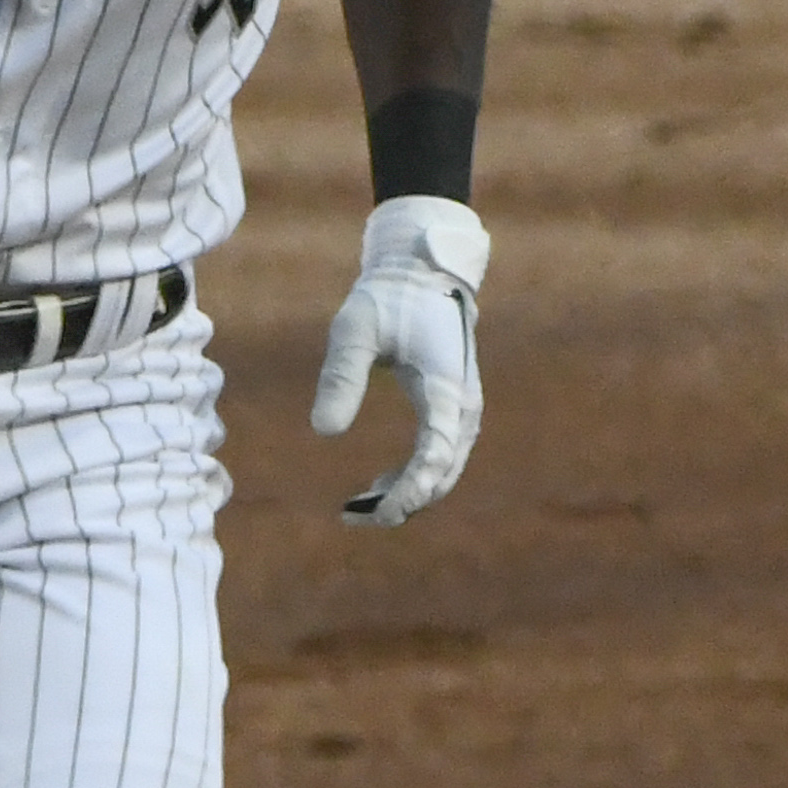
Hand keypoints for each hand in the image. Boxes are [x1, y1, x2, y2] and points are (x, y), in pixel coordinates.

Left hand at [311, 196, 488, 525]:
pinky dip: (414, 478)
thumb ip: (341, 378)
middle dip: (403, 503)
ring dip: (408, 494)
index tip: (377, 513)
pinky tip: (379, 485)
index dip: (409, 492)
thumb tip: (324, 433)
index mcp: (446, 390)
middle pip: (443, 475)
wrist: (423, 271)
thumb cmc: (388, 298)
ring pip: (444, 472)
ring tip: (358, 505)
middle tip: (352, 516)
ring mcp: (463, 409)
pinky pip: (441, 457)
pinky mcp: (454, 409)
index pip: (435, 457)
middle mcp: (463, 407)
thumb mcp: (354, 330)